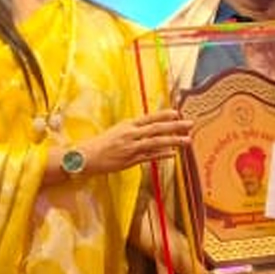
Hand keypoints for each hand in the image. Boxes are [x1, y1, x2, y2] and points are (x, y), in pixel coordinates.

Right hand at [76, 109, 192, 176]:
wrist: (85, 157)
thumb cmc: (99, 144)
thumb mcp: (116, 131)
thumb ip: (132, 130)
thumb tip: (147, 129)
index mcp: (127, 125)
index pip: (149, 118)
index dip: (163, 115)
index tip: (177, 113)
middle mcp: (130, 134)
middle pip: (156, 129)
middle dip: (175, 126)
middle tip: (190, 124)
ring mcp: (131, 148)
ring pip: (156, 143)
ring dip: (173, 141)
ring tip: (187, 140)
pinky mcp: (130, 161)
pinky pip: (149, 157)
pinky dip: (162, 155)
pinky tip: (173, 154)